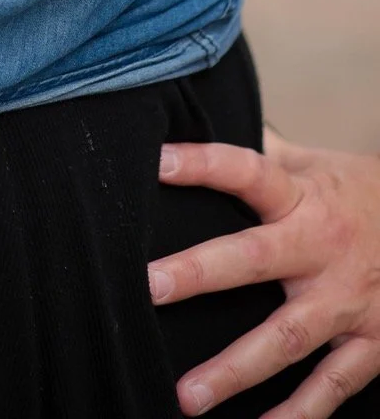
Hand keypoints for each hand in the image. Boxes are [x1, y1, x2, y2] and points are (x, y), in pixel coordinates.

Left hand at [147, 129, 379, 416]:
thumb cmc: (359, 194)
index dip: (204, 164)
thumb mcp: (316, 164)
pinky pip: (334, 386)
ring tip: (186, 396)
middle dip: (200, 273)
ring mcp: (346, 301)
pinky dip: (302, 414)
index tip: (156, 162)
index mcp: (303, 197)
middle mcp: (321, 248)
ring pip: (287, 337)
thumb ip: (264, 153)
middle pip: (253, 257)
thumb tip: (207, 116)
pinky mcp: (372, 344)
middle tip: (149, 287)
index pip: (248, 170)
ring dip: (236, 369)